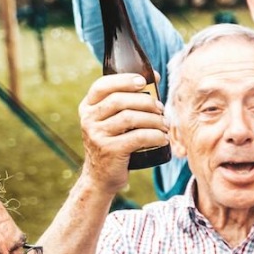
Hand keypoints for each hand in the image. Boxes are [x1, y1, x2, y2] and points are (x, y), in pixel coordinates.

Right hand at [77, 74, 168, 191]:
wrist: (101, 176)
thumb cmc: (115, 142)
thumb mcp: (113, 120)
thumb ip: (128, 100)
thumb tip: (156, 77)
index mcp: (88, 107)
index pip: (102, 86)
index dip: (124, 80)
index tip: (144, 82)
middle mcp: (88, 119)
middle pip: (119, 100)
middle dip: (146, 101)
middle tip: (161, 108)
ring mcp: (97, 135)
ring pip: (130, 118)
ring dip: (154, 119)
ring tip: (165, 124)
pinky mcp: (109, 150)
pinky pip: (138, 137)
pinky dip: (155, 136)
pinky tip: (163, 138)